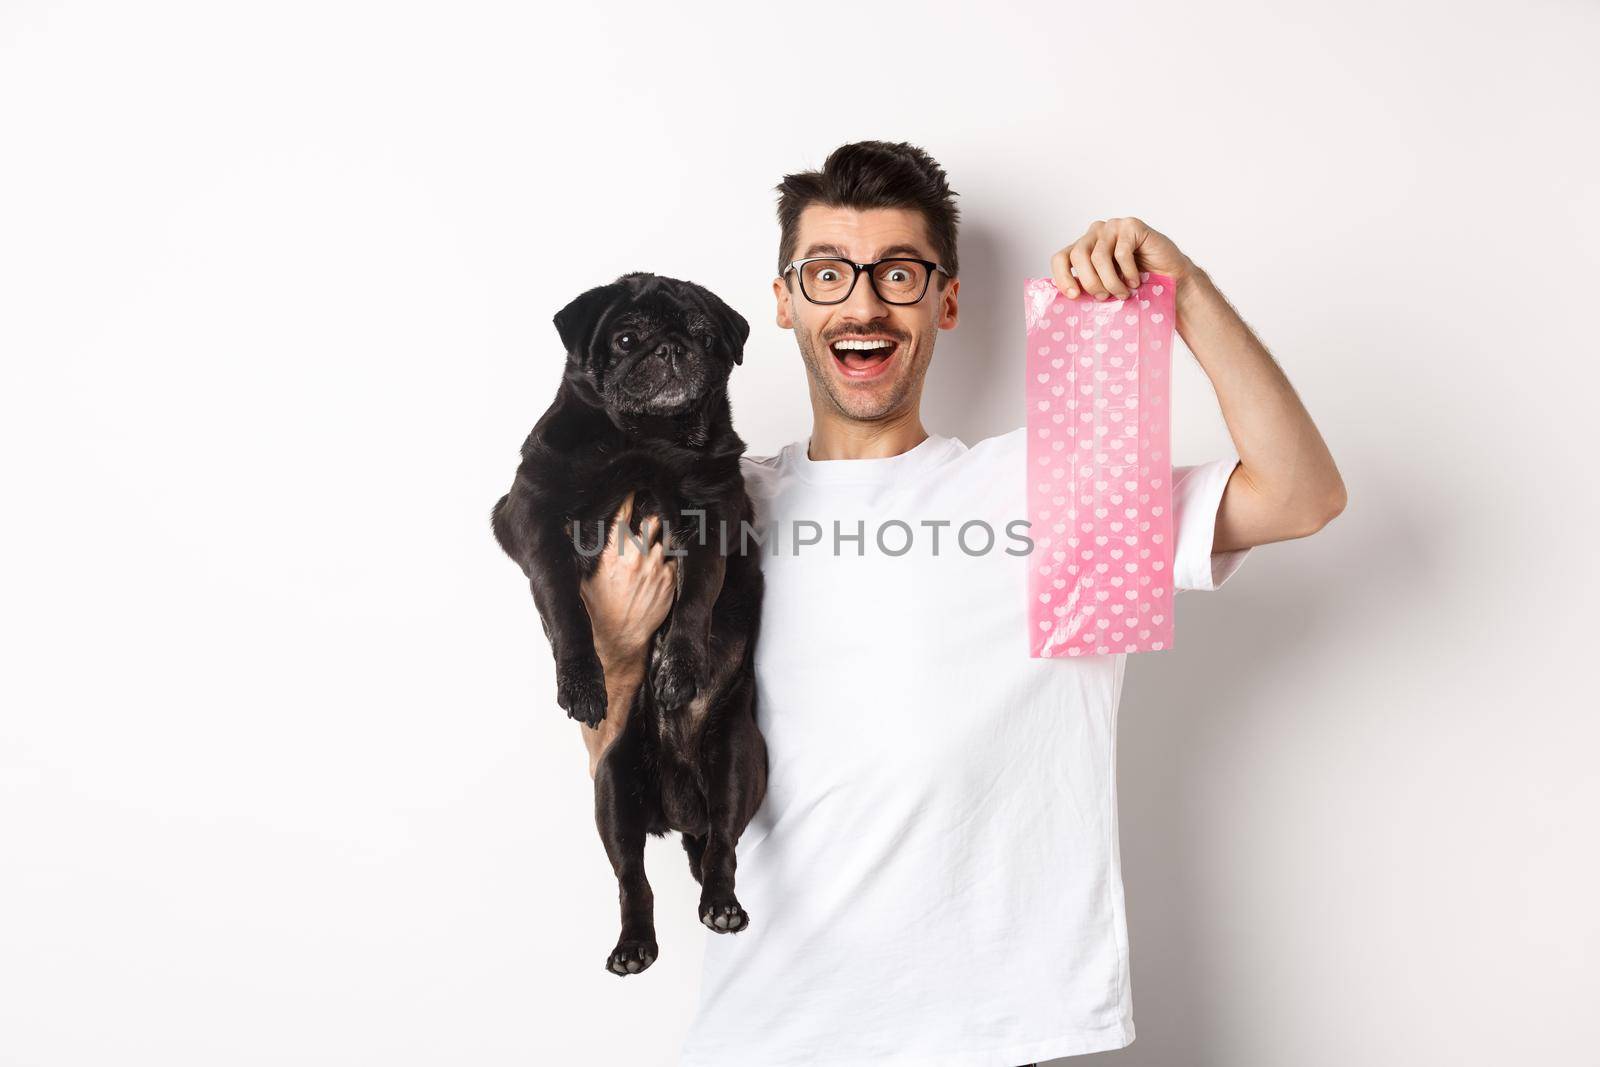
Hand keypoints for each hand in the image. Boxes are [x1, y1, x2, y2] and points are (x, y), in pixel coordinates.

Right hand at [579, 490, 677, 676]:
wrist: (619, 639)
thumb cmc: (597, 608)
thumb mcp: (581, 578)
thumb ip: (578, 550)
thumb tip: (564, 525)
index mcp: (612, 553)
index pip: (622, 515)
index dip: (628, 497)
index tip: (631, 486)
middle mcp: (636, 556)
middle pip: (652, 521)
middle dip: (652, 516)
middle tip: (652, 513)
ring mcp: (657, 567)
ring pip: (666, 538)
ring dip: (663, 538)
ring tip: (660, 538)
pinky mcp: (670, 579)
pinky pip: (676, 559)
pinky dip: (671, 558)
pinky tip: (664, 562)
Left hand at [1051, 217, 1193, 300]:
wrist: (1170, 278)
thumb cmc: (1136, 284)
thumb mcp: (1106, 287)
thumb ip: (1088, 287)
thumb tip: (1069, 300)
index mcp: (1083, 248)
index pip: (1060, 258)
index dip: (1062, 277)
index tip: (1074, 296)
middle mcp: (1094, 234)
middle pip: (1078, 256)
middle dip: (1090, 282)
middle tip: (1103, 298)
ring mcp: (1112, 227)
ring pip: (1099, 257)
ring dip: (1111, 281)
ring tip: (1123, 294)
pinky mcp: (1131, 225)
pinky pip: (1121, 252)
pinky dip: (1128, 272)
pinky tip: (1136, 280)